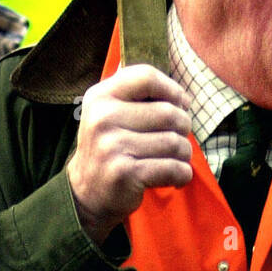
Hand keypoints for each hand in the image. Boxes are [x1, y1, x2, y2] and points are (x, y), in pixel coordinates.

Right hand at [66, 64, 192, 244]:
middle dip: (184, 126)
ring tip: (177, 159)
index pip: (146, 77)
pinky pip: (172, 168)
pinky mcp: (124, 174)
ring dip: (185, 153)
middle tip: (179, 138)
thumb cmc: (110, 146)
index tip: (180, 104)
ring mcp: (111, 147)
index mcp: (100, 96)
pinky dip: (183, 173)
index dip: (172, 89)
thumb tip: (181, 91)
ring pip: (174, 142)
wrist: (87, 193)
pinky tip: (177, 177)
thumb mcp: (110, 111)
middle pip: (168, 112)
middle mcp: (102, 118)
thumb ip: (138, 93)